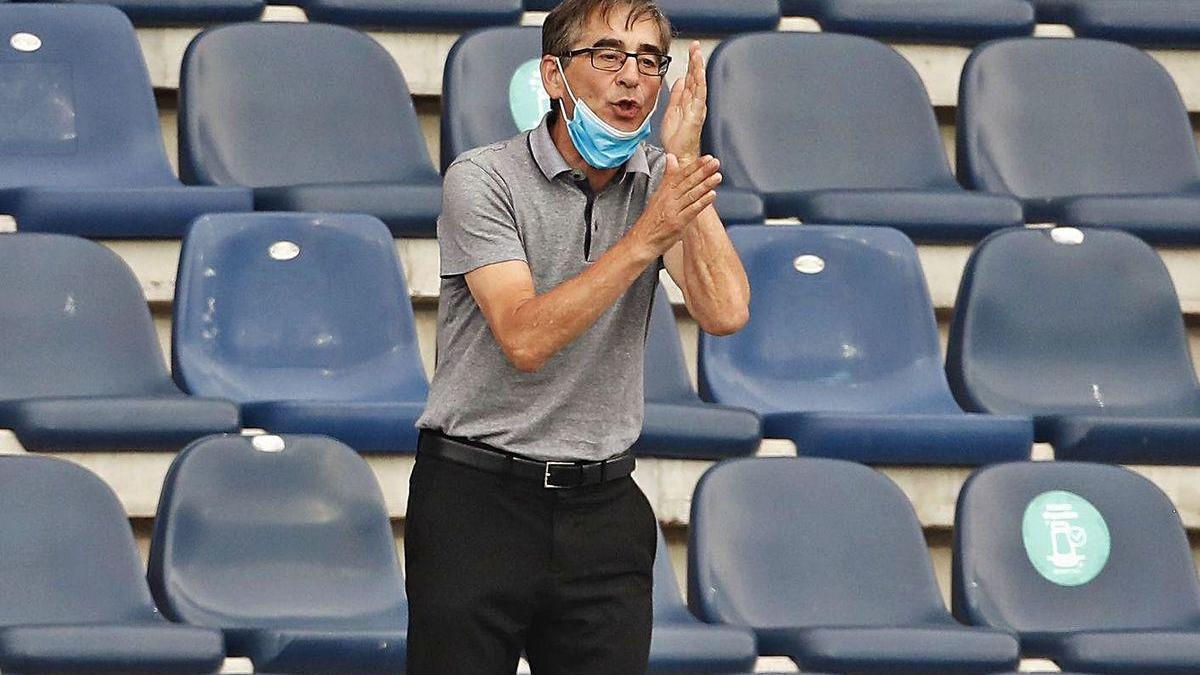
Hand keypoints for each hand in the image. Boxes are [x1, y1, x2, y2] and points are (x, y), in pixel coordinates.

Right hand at [630, 154, 720, 255]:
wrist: (640, 242)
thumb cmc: (650, 221)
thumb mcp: (657, 195)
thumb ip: (667, 177)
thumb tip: (671, 157)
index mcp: (663, 191)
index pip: (680, 175)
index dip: (694, 166)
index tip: (706, 158)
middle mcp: (667, 199)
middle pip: (687, 182)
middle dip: (702, 171)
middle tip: (715, 162)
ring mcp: (672, 210)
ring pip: (691, 194)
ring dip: (705, 185)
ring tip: (717, 176)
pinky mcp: (677, 223)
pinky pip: (691, 210)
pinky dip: (702, 202)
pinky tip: (712, 195)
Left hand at [659, 41, 706, 165]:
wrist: (679, 154)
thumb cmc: (677, 138)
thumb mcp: (672, 110)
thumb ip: (677, 95)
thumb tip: (681, 79)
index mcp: (688, 100)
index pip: (691, 77)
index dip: (692, 62)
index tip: (692, 49)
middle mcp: (695, 102)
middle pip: (696, 76)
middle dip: (696, 60)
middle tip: (696, 45)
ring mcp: (697, 108)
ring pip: (699, 83)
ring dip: (699, 68)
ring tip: (698, 54)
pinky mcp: (696, 115)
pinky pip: (699, 97)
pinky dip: (700, 84)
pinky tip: (699, 74)